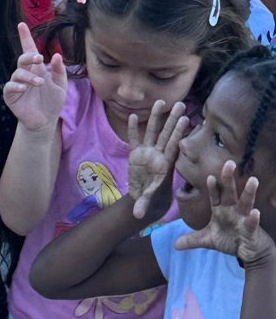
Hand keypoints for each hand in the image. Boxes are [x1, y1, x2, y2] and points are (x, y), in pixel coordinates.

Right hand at [3, 21, 66, 131]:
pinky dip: (17, 86)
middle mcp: (25, 74)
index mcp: (37, 69)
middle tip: (39, 59)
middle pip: (22, 59)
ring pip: (18, 73)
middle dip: (29, 56)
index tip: (22, 25)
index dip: (25, 38)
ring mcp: (17, 84)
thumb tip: (58, 55)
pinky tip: (25, 88)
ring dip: (28, 76)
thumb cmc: (52, 101)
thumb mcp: (61, 85)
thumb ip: (60, 71)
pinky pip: (10, 87)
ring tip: (40, 83)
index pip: (29, 50)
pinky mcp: (11, 95)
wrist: (45, 121)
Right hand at [127, 100, 189, 221]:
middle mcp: (158, 155)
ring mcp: (146, 153)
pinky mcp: (135, 154)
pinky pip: (134, 139)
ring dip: (156, 118)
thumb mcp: (148, 201)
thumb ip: (143, 205)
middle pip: (166, 134)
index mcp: (165, 165)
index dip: (179, 133)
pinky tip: (132, 117)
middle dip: (172, 120)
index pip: (173, 145)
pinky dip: (133, 129)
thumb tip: (138, 216)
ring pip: (152, 132)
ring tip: (161, 102)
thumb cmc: (151, 198)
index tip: (186, 120)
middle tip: (181, 104)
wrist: (146, 197)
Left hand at [174, 160, 275, 265]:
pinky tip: (255, 212)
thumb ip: (192, 240)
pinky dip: (253, 218)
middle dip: (229, 179)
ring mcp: (244, 219)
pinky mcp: (252, 231)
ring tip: (253, 180)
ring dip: (249, 192)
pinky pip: (252, 224)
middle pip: (230, 193)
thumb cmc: (231, 240)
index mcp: (221, 211)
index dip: (213, 187)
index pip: (216, 196)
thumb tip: (174, 245)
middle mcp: (233, 212)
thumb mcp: (208, 240)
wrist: (250, 252)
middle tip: (229, 163)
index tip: (209, 175)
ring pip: (246, 203)